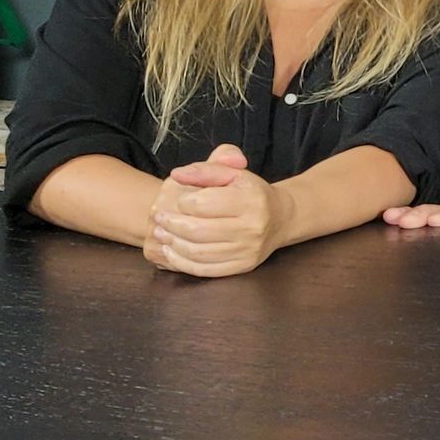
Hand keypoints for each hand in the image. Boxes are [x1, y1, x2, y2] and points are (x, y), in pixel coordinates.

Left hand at [147, 144, 287, 277]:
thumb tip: (177, 174)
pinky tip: (172, 251)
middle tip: (158, 219)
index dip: (183, 202)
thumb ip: (205, 170)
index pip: (203, 204)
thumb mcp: (233, 173)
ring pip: (199, 252)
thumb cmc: (250, 193)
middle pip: (198, 230)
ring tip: (161, 233)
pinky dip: (182, 262)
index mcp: (251, 200)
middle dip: (171, 224)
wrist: (281, 218)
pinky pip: (205, 270)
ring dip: (173, 244)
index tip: (179, 201)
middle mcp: (253, 227)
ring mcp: (248, 250)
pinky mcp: (243, 266)